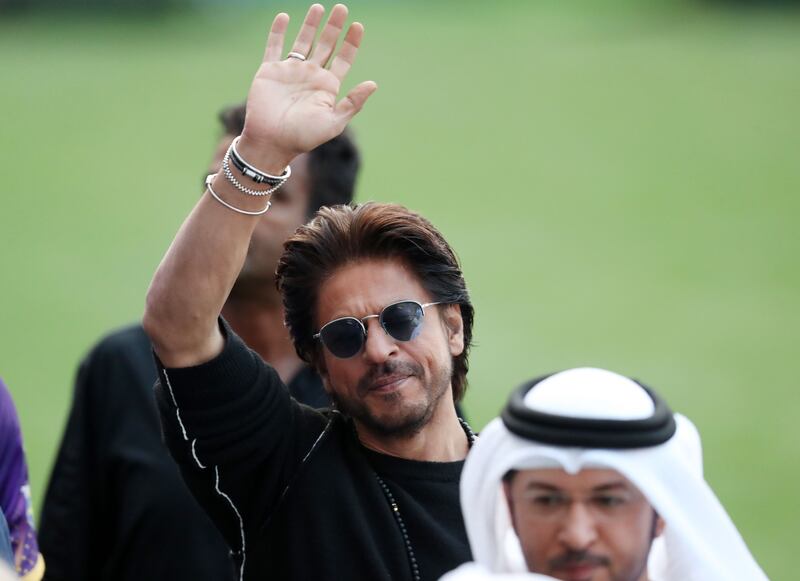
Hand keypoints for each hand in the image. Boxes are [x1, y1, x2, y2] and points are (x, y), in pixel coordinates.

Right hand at [239, 4, 376, 169]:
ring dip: (310, 24)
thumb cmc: (304, 137)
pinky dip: (278, 31)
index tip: (358, 26)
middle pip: (325, 45)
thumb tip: (373, 83)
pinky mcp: (269, 71)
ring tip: (319, 7)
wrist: (271, 142)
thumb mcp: (333, 122)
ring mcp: (290, 72)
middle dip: (333, 27)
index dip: (351, 43)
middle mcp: (310, 76)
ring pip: (302, 41)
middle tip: (342, 8)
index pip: (343, 59)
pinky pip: (274, 46)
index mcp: (327, 87)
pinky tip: (285, 17)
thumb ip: (352, 103)